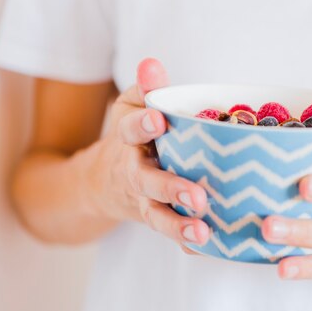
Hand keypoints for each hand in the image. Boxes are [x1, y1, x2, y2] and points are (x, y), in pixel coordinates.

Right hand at [83, 58, 209, 245]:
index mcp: (127, 139)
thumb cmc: (131, 137)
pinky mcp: (154, 219)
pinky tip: (208, 247)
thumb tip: (152, 63)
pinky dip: (186, 244)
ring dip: (177, 225)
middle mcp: (132, 172)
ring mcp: (142, 200)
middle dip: (169, 187)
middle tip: (197, 195)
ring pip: (156, 215)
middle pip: (146, 181)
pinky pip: (169, 234)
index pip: (130, 129)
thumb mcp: (130, 107)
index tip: (159, 119)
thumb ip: (146, 89)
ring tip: (202, 231)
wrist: (103, 183)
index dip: (142, 125)